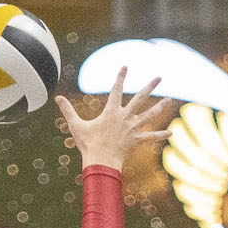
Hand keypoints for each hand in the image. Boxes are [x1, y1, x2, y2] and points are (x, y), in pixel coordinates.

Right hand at [55, 66, 174, 170]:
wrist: (100, 162)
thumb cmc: (88, 144)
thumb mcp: (76, 126)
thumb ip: (68, 110)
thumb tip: (56, 98)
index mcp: (111, 112)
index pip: (116, 90)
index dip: (120, 77)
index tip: (125, 66)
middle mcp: (124, 117)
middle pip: (140, 98)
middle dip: (150, 87)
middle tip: (160, 77)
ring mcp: (132, 128)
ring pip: (149, 115)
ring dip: (160, 106)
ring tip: (170, 100)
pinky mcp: (136, 140)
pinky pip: (150, 137)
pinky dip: (160, 135)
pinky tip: (171, 132)